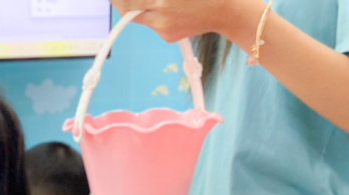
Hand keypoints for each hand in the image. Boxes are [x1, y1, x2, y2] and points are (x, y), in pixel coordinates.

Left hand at [111, 0, 231, 40]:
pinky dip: (154, 13)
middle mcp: (161, 11)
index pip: (128, 0)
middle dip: (121, 0)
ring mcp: (163, 27)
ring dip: (139, 5)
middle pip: (127, 8)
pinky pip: (153, 23)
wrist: (226, 9)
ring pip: (139, 15)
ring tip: (158, 1)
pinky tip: (172, 7)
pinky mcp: (167, 36)